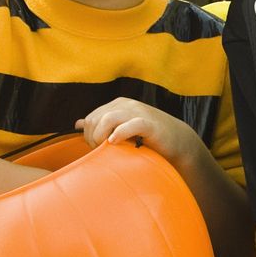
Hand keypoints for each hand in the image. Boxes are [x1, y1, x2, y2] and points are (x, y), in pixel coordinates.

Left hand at [76, 97, 198, 164]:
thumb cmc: (147, 137)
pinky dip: (120, 133)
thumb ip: (100, 125)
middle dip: (92, 138)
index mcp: (118, 104)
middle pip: (96, 118)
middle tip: (100, 152)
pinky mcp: (150, 124)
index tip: (95, 149)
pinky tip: (116, 143)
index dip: (88, 135)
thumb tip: (78, 123)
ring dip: (101, 136)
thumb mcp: (121, 128)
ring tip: (106, 148)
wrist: (177, 140)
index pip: (91, 117)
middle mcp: (127, 104)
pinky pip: (131, 125)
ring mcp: (139, 112)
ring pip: (109, 118)